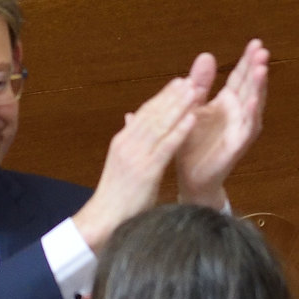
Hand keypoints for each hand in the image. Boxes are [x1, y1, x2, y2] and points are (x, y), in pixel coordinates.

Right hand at [73, 77, 201, 252]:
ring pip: (161, 124)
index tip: (177, 83)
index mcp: (122, 141)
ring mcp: (136, 155)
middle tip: (190, 79)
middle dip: (173, 95)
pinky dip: (180, 130)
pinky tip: (193, 118)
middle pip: (153, 113)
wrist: (103, 219)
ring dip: (179, 106)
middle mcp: (127, 143)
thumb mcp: (122, 165)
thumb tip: (130, 120)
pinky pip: (166, 146)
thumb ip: (129, 143)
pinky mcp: (146, 170)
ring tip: (195, 90)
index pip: (144, 113)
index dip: (162, 97)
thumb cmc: (116, 196)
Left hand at [176, 40, 268, 209]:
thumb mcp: (193, 107)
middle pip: (250, 87)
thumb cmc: (192, 144)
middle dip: (257, 68)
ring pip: (253, 106)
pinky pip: (246, 130)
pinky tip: (252, 102)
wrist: (189, 178)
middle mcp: (238, 114)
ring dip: (258, 88)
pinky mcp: (236, 147)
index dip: (247, 60)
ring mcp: (240, 130)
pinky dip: (250, 116)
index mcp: (227, 103)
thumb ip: (199, 84)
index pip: (240, 77)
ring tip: (262, 69)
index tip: (256, 42)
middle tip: (263, 50)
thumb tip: (207, 55)